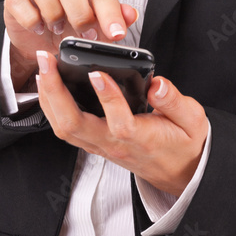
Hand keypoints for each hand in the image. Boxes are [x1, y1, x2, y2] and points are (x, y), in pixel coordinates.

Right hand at [3, 0, 137, 89]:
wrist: (44, 42)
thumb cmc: (75, 26)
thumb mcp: (99, 25)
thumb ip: (116, 18)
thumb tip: (130, 14)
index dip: (110, 13)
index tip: (116, 34)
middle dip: (79, 12)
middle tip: (85, 34)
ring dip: (52, 13)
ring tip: (59, 29)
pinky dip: (30, 18)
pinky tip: (39, 29)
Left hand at [34, 50, 208, 195]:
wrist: (180, 173)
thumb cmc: (185, 144)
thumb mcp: (193, 121)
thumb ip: (175, 101)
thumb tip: (157, 84)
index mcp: (141, 138)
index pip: (119, 122)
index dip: (106, 97)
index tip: (97, 72)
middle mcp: (114, 144)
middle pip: (74, 125)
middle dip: (56, 92)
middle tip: (48, 61)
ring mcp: (101, 146)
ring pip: (64, 128)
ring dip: (49, 98)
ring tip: (43, 68)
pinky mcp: (95, 143)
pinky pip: (66, 128)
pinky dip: (52, 107)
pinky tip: (49, 86)